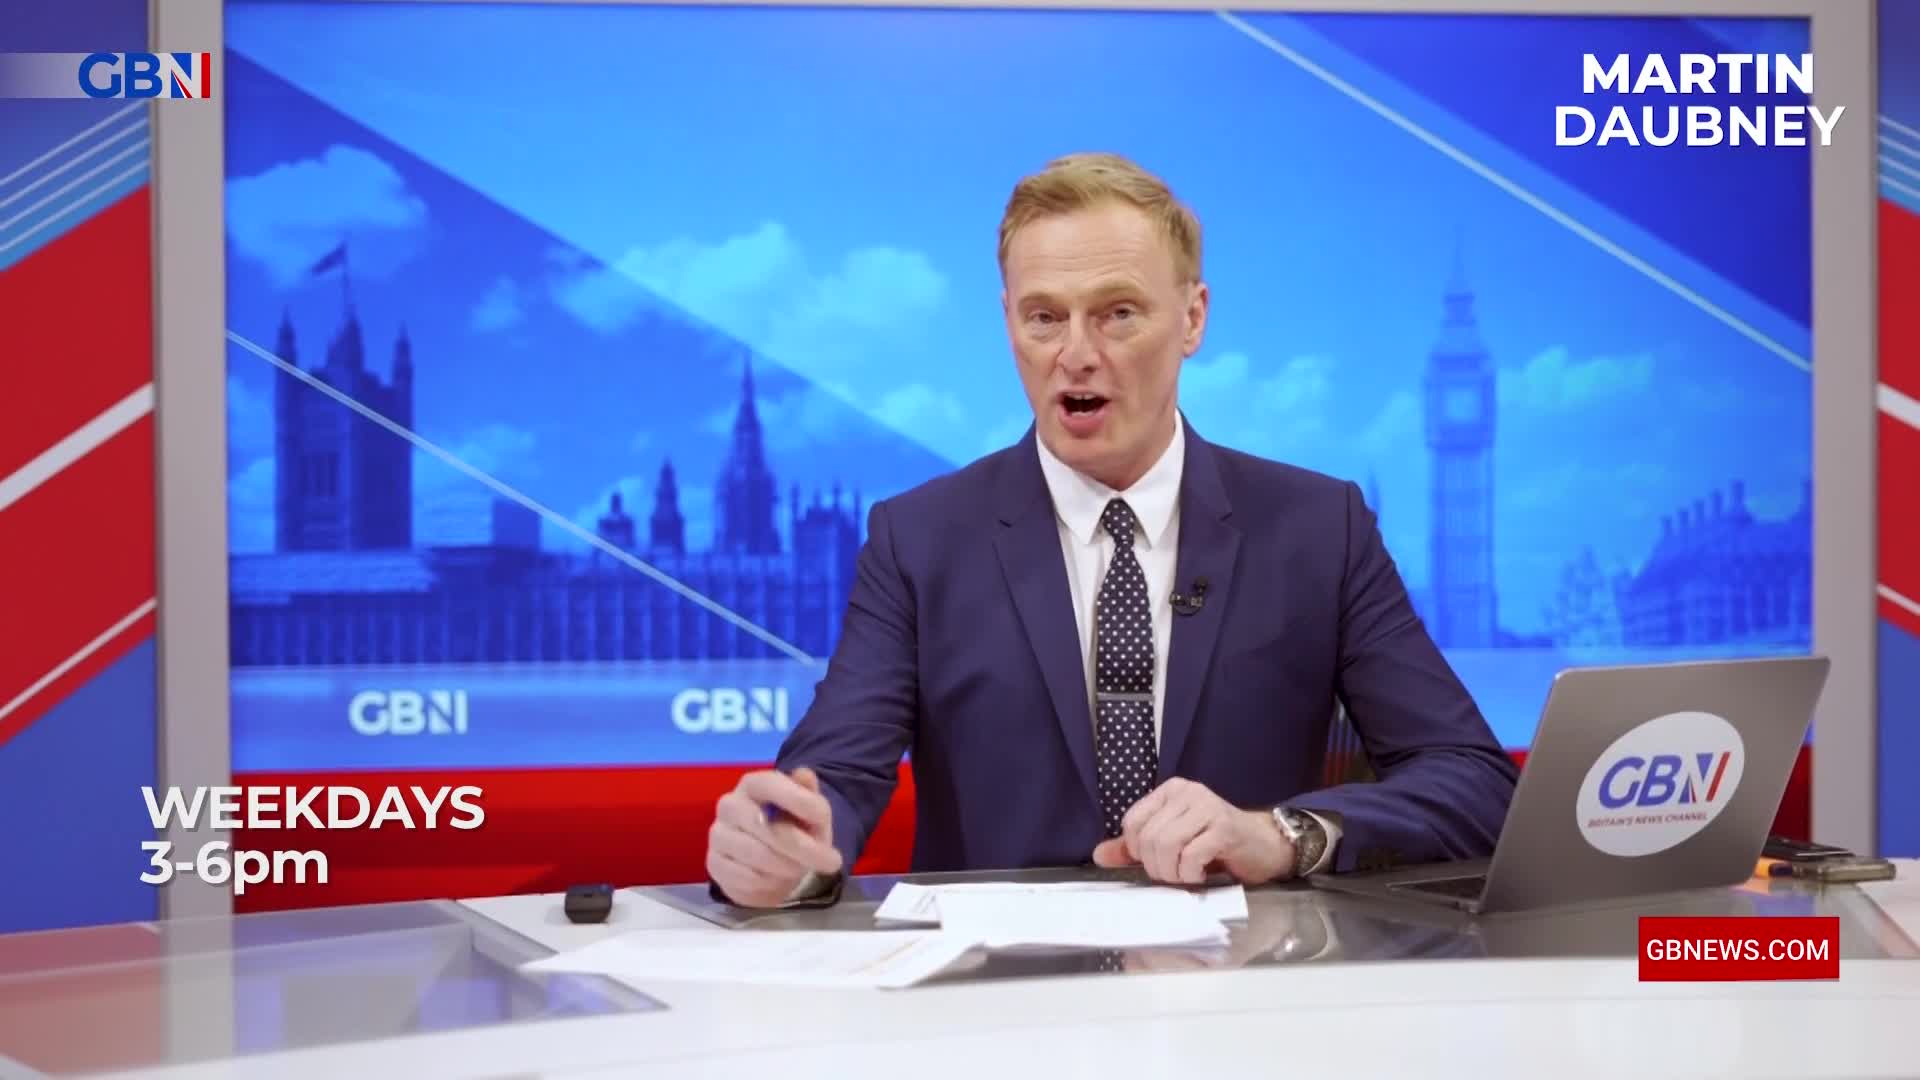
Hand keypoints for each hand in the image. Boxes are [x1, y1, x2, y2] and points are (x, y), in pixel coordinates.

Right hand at [706, 767, 842, 907]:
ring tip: (801, 869)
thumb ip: (809, 795)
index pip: (770, 784)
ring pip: (759, 857)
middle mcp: (729, 805)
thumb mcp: (810, 810)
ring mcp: (718, 835)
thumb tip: (805, 775)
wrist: (773, 856)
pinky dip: (771, 884)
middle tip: (831, 862)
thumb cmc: (793, 825)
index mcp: (753, 784)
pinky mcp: (715, 865)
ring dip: (789, 867)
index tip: (822, 819)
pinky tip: (779, 879)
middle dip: (803, 848)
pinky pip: (748, 879)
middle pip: (766, 827)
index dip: (797, 800)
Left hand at [1089, 777, 1292, 884]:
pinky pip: (1190, 856)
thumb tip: (1099, 855)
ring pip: (1166, 846)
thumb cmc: (1217, 845)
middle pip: (1148, 838)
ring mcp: (1207, 807)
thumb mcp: (1173, 844)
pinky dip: (1191, 874)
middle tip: (1176, 874)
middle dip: (1157, 867)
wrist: (1265, 846)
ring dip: (1173, 873)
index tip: (1158, 862)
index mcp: (1170, 791)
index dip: (1137, 852)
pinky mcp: (1224, 827)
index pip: (1132, 823)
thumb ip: (1135, 848)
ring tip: (1188, 875)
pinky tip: (1202, 874)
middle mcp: (1187, 792)